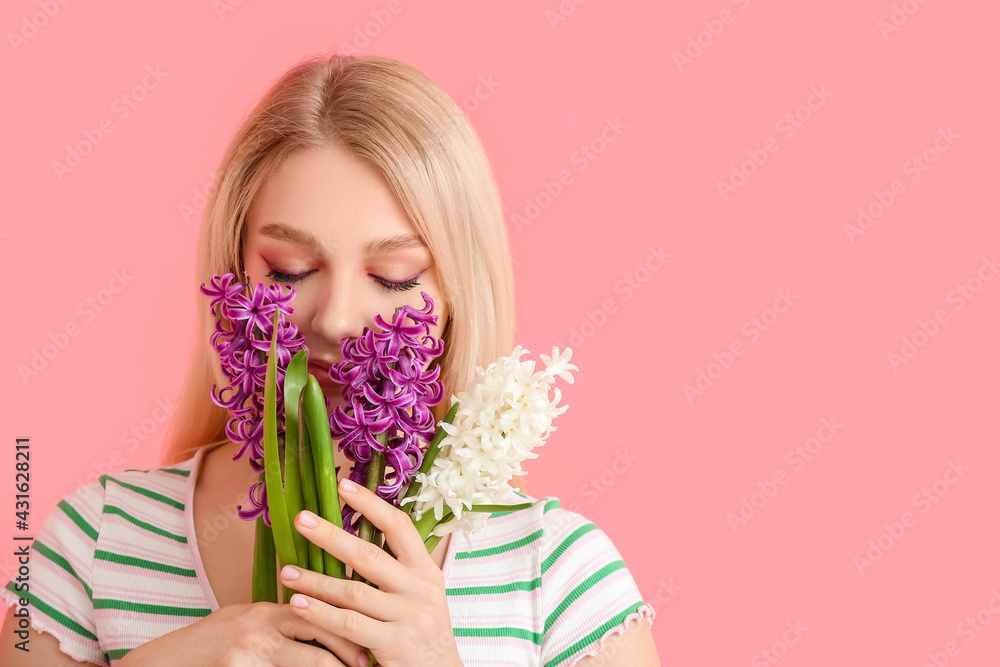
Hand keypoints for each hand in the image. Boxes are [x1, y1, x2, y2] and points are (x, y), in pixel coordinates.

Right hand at [117, 600, 369, 666]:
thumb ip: (281, 623)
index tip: (367, 648)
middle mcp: (261, 626)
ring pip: (308, 664)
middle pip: (320, 638)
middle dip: (348, 657)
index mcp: (268, 611)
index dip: (348, 630)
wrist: (164, 663)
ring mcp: (249, 651)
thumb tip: (320, 622)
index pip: (320, 613)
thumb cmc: (209, 645)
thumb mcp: (246, 623)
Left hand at [281, 477, 463, 666]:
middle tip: (301, 519)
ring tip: (287, 571)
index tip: (343, 485)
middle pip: (369, 555)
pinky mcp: (395, 643)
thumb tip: (355, 541)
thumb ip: (396, 571)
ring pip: (353, 592)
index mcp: (426, 570)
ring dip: (316, 580)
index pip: (399, 527)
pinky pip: (349, 624)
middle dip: (331, 536)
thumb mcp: (419, 596)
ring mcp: (409, 616)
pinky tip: (298, 604)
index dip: (371, 504)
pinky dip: (320, 613)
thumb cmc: (421, 633)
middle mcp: (420, 588)